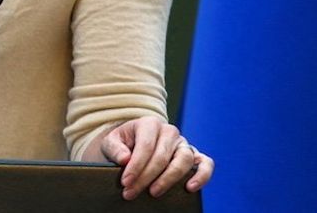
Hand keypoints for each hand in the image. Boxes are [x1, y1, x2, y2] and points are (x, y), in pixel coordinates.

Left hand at [97, 116, 213, 199]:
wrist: (132, 146)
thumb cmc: (122, 145)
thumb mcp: (111, 142)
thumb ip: (115, 148)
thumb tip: (125, 159)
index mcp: (149, 124)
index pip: (146, 146)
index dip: (136, 166)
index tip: (125, 182)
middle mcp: (169, 132)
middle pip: (162, 156)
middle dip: (146, 177)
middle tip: (131, 192)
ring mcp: (183, 143)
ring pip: (184, 159)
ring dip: (169, 179)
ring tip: (154, 192)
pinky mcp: (194, 156)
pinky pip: (205, 163)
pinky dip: (202, 175)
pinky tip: (190, 188)